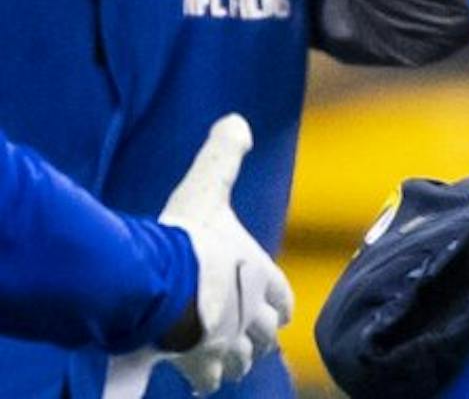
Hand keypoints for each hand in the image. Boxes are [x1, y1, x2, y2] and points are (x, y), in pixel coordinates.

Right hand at [156, 115, 294, 394]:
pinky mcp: (186, 363)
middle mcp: (246, 315)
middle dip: (256, 341)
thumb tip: (237, 121)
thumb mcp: (208, 187)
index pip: (281, 298)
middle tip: (247, 345)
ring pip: (233, 363)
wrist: (162, 284)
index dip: (279, 305)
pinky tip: (177, 385)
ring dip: (227, 364)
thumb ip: (223, 156)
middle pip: (262, 338)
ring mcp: (219, 344)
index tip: (279, 315)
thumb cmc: (189, 238)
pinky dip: (184, 383)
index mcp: (257, 276)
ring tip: (217, 368)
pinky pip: (192, 379)